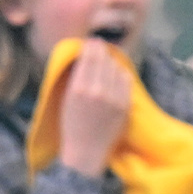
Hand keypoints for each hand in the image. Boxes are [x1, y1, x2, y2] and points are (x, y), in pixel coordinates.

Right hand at [54, 41, 136, 178]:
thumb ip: (75, 78)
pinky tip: (117, 73)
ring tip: (107, 60)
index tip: (92, 42)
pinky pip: (126, 80)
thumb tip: (83, 57)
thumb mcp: (66, 99)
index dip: (91, 47)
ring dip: (111, 62)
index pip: (89, 58)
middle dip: (101, 51)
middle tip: (100, 46)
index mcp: (78, 88)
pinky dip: (121, 74)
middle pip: (103, 60)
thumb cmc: (71, 126)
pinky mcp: (125, 105)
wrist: (86, 151)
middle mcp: (97, 90)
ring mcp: (114, 98)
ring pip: (116, 68)